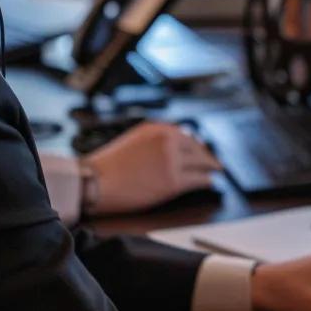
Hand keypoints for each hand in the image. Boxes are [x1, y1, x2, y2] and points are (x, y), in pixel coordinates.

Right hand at [87, 122, 221, 214]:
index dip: (196, 144)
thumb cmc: (108, 166)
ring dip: (210, 168)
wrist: (96, 182)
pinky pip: (198, 179)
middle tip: (214, 162)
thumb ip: (153, 142)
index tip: (202, 149)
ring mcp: (171, 160)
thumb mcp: (132, 142)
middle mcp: (166, 140)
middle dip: (206, 156)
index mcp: (155, 128)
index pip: (184, 135)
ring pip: (201, 163)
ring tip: (215, 172)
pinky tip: (209, 183)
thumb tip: (174, 149)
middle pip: (196, 148)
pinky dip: (206, 181)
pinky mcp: (173, 181)